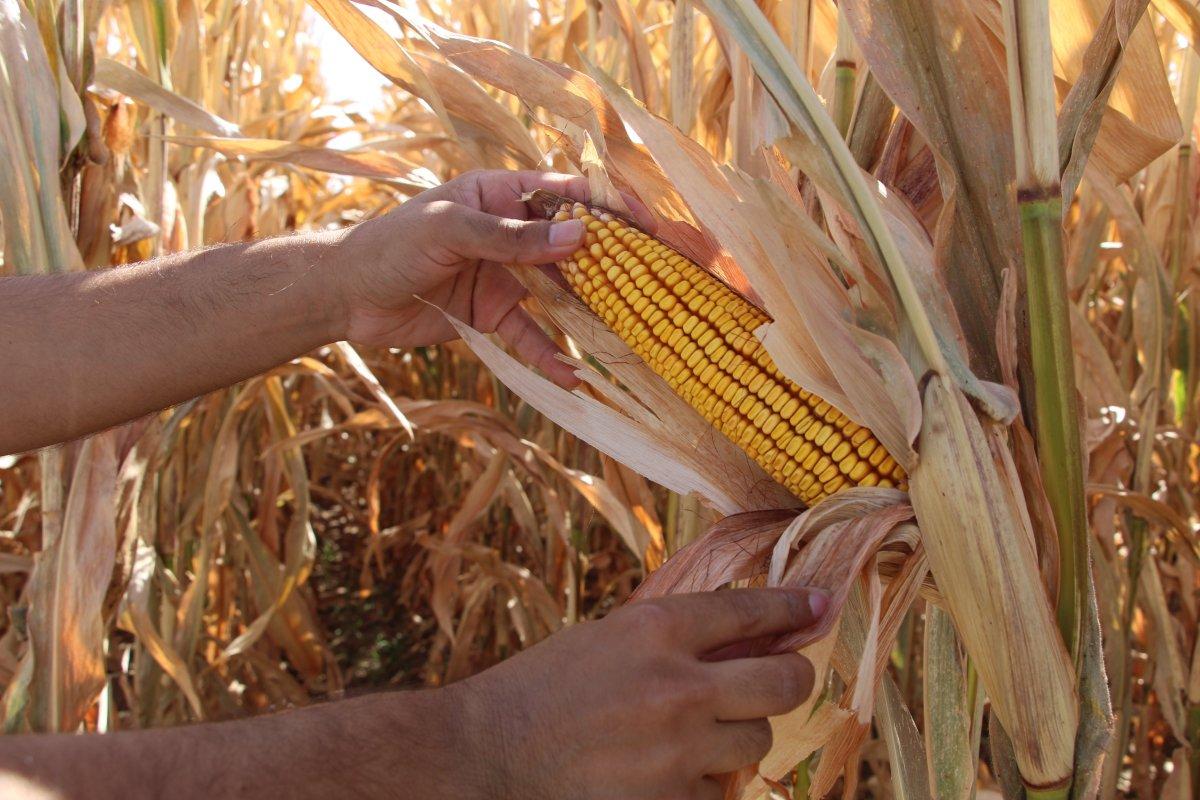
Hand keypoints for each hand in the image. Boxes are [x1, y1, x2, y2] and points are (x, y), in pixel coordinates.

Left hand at [334, 170, 654, 387]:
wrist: (345, 296)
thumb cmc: (391, 244)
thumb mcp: (450, 230)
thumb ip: (513, 237)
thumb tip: (581, 237)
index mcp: (502, 194)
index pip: (567, 194)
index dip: (610, 207)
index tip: (649, 225)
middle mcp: (512, 233)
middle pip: (574, 248)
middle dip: (613, 266)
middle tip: (656, 286)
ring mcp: (506, 277)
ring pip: (560, 296)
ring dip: (590, 316)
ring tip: (628, 338)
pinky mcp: (493, 316)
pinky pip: (530, 336)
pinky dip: (550, 355)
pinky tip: (573, 377)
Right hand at [448, 588, 825, 799]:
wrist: (484, 755)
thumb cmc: (539, 690)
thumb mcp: (606, 639)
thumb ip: (674, 638)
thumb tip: (746, 642)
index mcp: (656, 629)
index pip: (752, 612)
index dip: (794, 608)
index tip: (819, 606)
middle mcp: (679, 685)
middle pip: (783, 683)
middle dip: (791, 679)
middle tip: (783, 681)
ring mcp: (679, 750)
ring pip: (757, 744)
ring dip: (736, 739)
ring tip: (688, 739)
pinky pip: (718, 793)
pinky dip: (701, 784)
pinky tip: (661, 775)